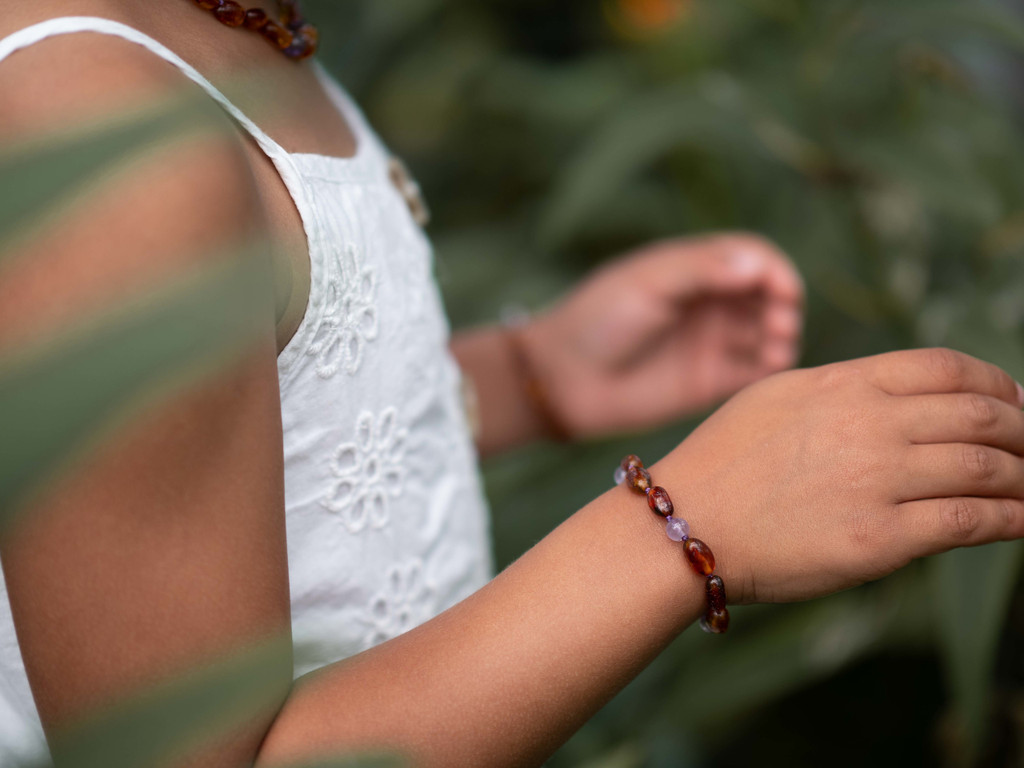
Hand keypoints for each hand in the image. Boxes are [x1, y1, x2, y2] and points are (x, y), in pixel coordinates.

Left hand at [520, 234, 803, 437]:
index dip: (774, 271)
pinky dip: (770, 370)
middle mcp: (709, 303)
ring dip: (781, 337)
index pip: (752, 259)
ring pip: (767, 334)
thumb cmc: (598, 319)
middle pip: (767, 296)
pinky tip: (767, 369)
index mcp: (694, 269)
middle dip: (782, 306)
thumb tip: (755, 264)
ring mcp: (712, 342)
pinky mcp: (709, 383)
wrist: (564, 378)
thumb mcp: (647, 283)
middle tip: (779, 324)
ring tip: (774, 348)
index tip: (783, 291)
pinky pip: (753, 373)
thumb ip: (699, 270)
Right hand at [646, 348, 1023, 604]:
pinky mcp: (881, 539)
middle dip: (1022, 429)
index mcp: (844, 382)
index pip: (947, 367)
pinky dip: (1013, 520)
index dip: (997, 382)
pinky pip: (971, 522)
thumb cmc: (722, 461)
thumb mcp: (777, 396)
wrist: (685, 522)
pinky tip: (1022, 521)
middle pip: (980, 413)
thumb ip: (843, 390)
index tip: (1014, 400)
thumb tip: (902, 401)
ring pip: (987, 467)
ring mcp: (878, 479)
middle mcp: (870, 423)